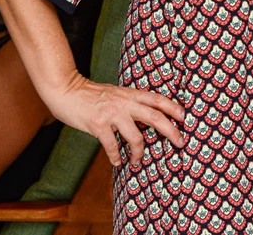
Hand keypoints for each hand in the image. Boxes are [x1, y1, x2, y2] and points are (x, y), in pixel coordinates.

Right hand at [45, 72, 187, 166]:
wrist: (66, 90)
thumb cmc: (92, 94)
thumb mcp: (116, 93)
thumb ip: (130, 101)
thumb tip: (146, 115)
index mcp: (130, 94)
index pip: (158, 99)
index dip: (174, 107)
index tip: (185, 117)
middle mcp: (125, 103)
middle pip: (156, 117)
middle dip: (171, 130)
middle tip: (180, 142)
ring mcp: (112, 114)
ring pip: (136, 137)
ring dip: (139, 152)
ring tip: (137, 160)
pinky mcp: (98, 125)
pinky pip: (112, 145)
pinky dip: (116, 156)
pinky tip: (117, 161)